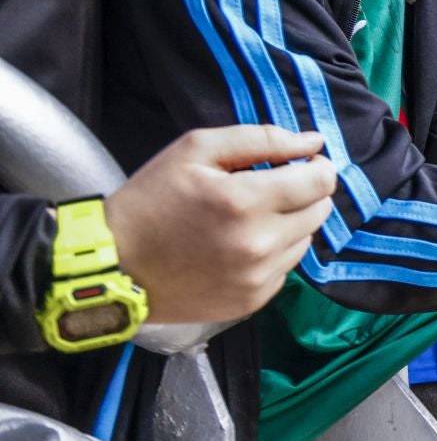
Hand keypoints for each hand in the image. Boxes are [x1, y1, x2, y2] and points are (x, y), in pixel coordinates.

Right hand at [103, 126, 335, 323]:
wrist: (111, 266)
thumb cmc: (151, 200)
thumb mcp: (195, 150)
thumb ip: (261, 140)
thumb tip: (313, 141)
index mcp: (245, 202)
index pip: (321, 182)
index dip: (317, 166)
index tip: (301, 163)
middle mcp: (258, 244)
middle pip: (320, 210)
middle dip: (304, 193)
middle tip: (270, 188)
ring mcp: (257, 278)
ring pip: (306, 239)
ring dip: (290, 223)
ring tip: (249, 217)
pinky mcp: (252, 301)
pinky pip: (286, 268)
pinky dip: (274, 252)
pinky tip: (239, 245)